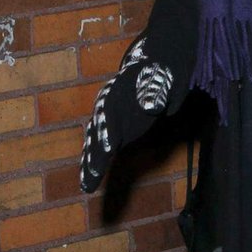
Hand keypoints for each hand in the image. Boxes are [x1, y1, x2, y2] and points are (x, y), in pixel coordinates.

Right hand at [80, 33, 183, 193]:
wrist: (155, 66)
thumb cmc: (161, 73)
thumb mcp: (163, 77)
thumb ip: (156, 91)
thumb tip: (151, 106)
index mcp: (118, 91)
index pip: (109, 113)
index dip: (108, 131)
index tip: (110, 149)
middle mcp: (106, 106)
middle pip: (97, 132)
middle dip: (94, 154)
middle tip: (92, 175)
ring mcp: (107, 120)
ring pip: (94, 143)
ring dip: (90, 164)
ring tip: (87, 185)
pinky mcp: (113, 131)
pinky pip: (100, 149)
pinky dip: (93, 164)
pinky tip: (88, 183)